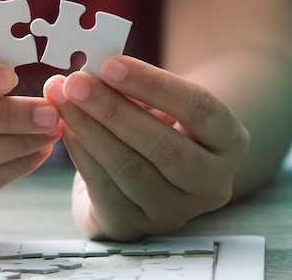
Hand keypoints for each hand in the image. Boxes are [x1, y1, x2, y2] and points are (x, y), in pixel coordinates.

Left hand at [43, 55, 248, 240]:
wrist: (149, 176)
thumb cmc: (156, 126)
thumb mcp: (158, 105)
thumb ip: (134, 88)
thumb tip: (92, 71)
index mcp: (229, 142)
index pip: (198, 108)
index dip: (152, 84)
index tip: (110, 64)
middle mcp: (211, 182)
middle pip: (162, 144)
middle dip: (112, 110)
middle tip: (75, 83)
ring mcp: (175, 211)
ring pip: (130, 169)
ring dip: (89, 130)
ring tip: (62, 100)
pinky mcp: (136, 226)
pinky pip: (105, 189)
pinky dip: (81, 155)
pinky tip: (66, 130)